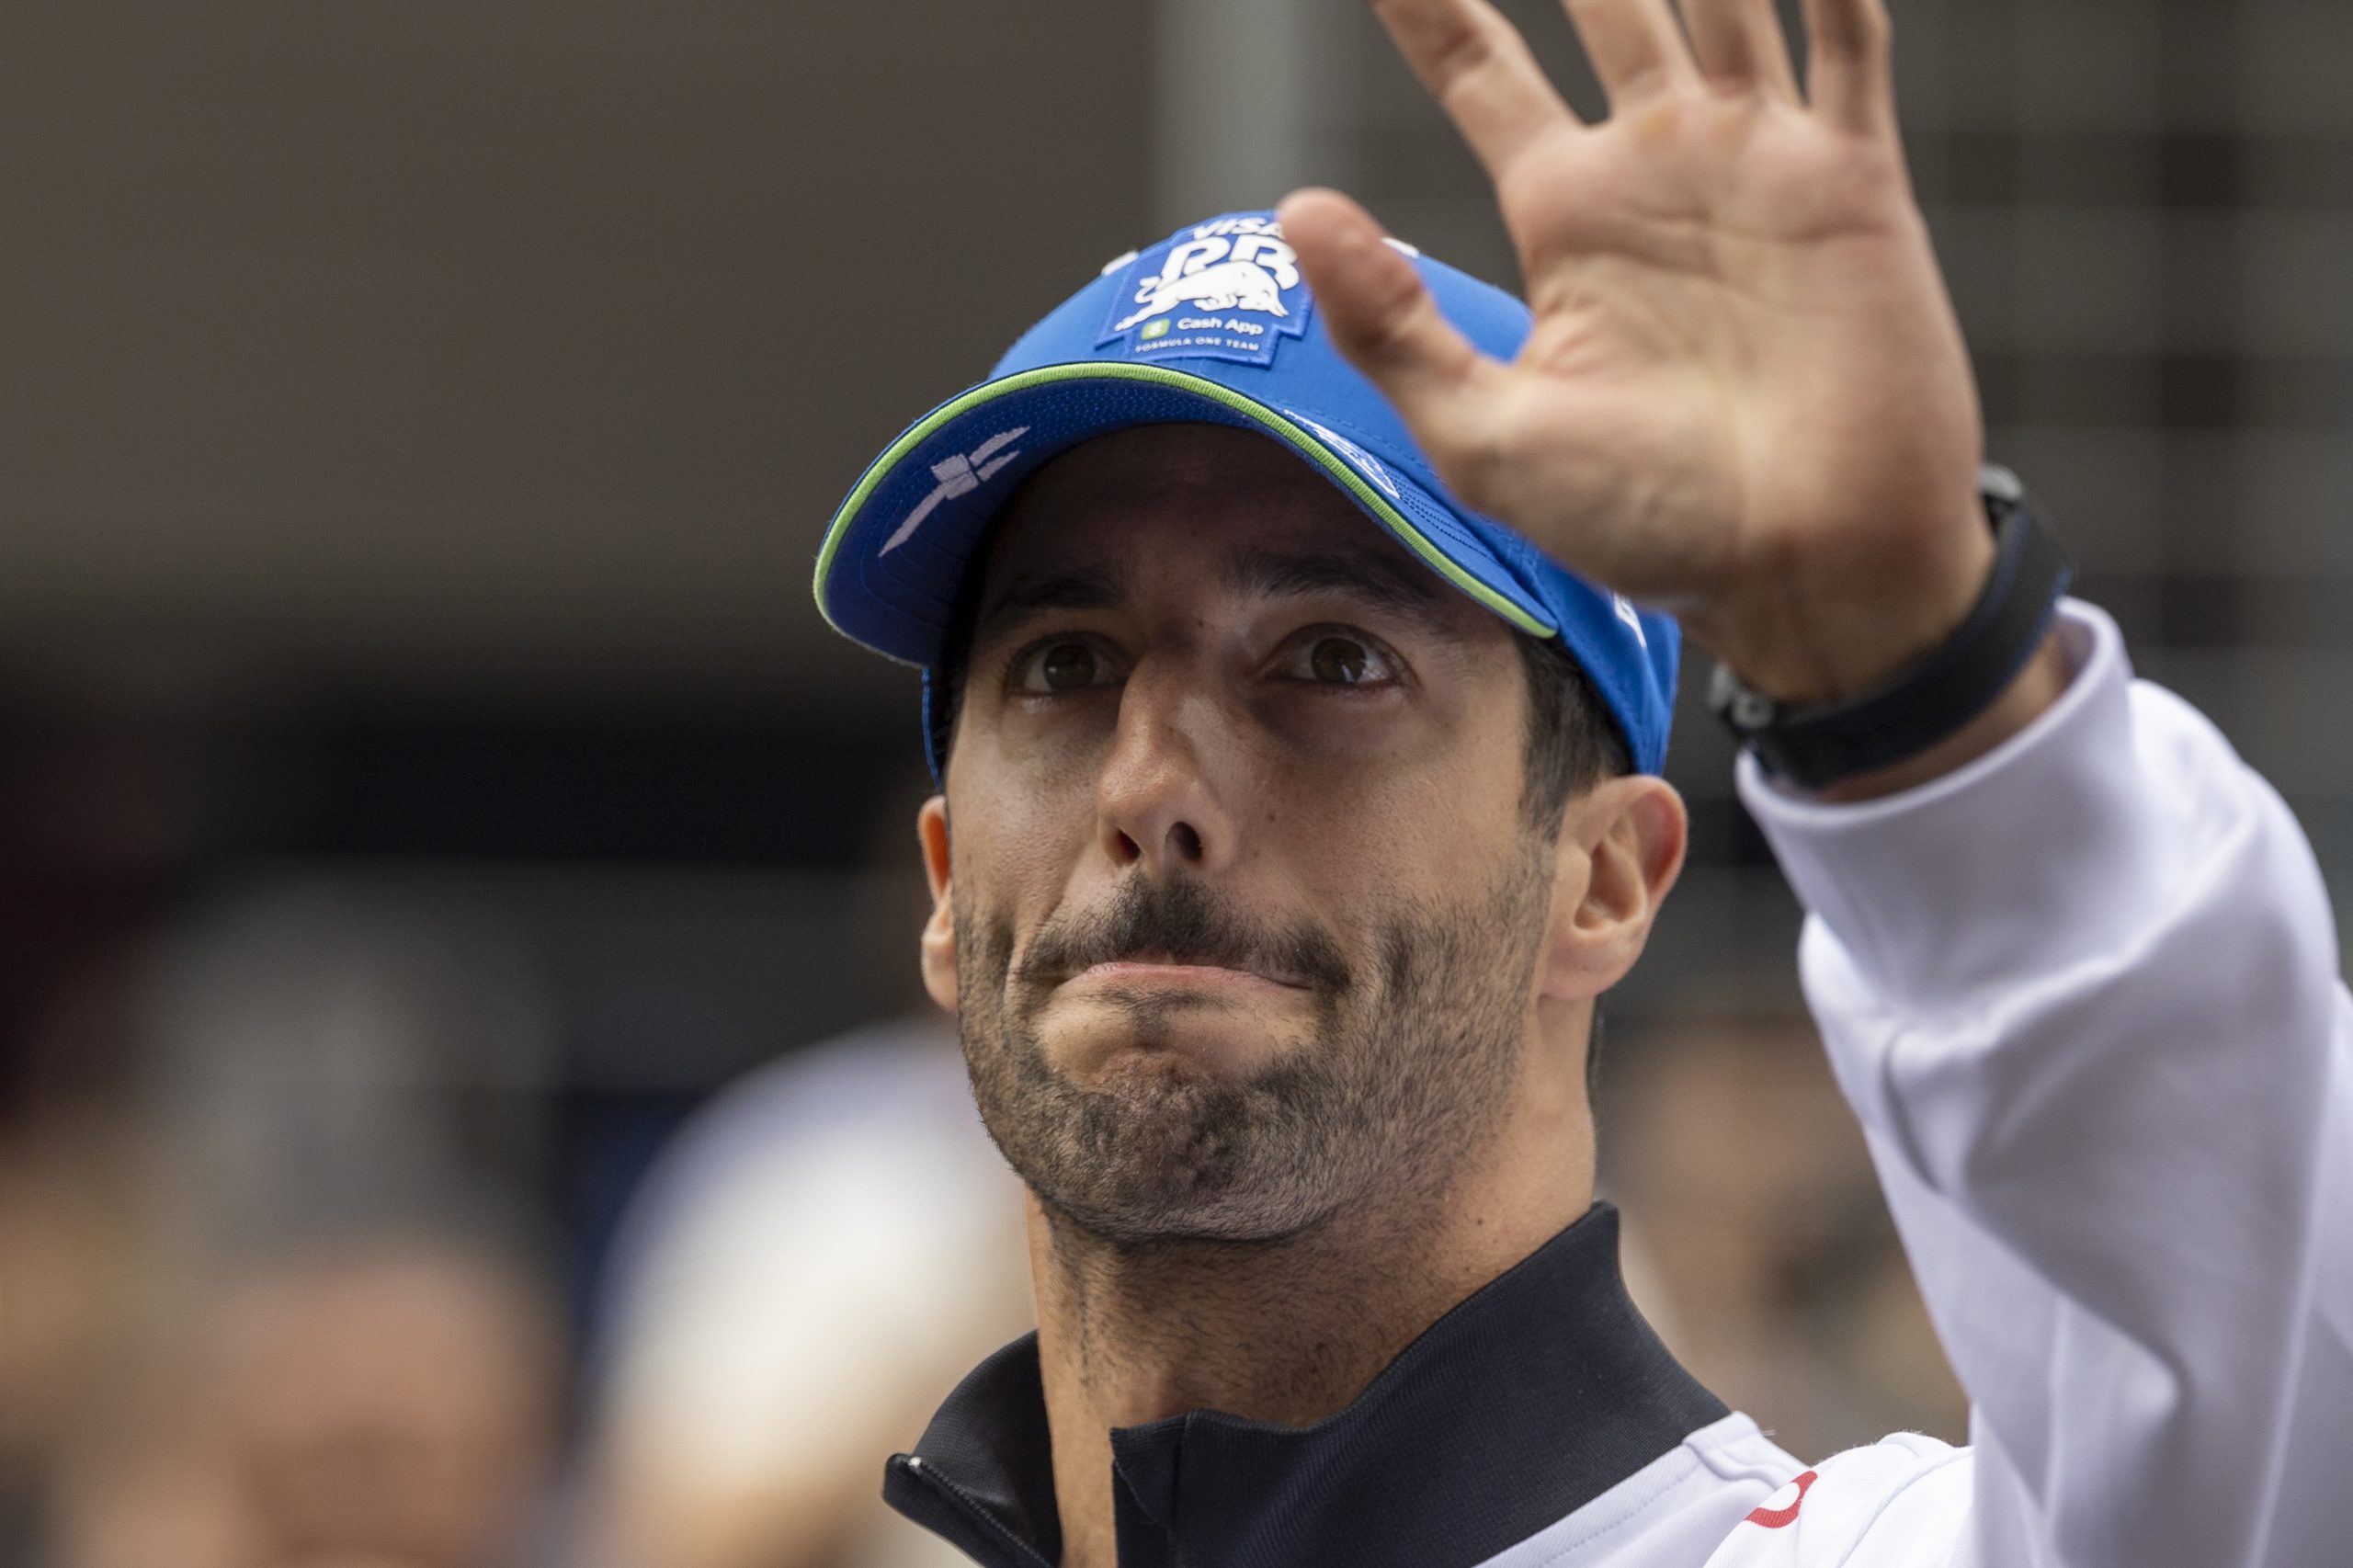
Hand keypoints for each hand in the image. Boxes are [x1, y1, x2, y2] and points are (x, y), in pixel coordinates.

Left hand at [1282, 0, 1994, 704]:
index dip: (1430, 0)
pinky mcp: (1854, 182)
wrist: (1803, 569)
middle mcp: (1659, 166)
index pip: (1480, 65)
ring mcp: (1760, 163)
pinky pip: (1848, 44)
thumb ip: (1392, 327)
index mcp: (1565, 215)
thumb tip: (1299, 208)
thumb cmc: (1645, 526)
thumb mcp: (1485, 439)